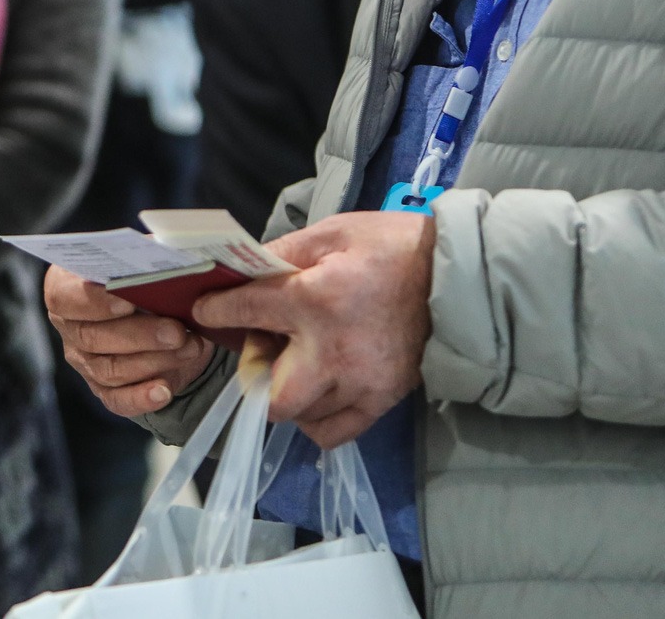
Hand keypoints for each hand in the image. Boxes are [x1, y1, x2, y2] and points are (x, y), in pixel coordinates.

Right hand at [45, 265, 217, 418]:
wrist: (163, 313)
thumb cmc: (148, 279)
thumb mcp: (146, 260)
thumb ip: (147, 259)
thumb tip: (167, 261)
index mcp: (66, 286)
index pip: (65, 298)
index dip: (93, 302)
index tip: (127, 301)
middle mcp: (69, 326)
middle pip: (92, 337)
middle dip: (139, 336)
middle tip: (176, 331)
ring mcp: (84, 361)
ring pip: (110, 369)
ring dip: (153, 361)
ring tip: (189, 348)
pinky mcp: (104, 389)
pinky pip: (117, 400)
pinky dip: (142, 398)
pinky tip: (164, 391)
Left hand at [192, 211, 434, 447]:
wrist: (458, 277)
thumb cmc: (392, 247)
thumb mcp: (332, 233)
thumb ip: (282, 253)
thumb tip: (241, 269)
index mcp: (314, 299)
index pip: (245, 311)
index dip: (216, 310)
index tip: (206, 310)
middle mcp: (333, 351)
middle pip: (270, 394)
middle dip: (256, 375)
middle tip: (265, 349)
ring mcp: (361, 382)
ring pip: (301, 416)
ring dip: (288, 394)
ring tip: (299, 363)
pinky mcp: (383, 399)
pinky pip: (335, 432)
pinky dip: (317, 419)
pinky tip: (319, 390)